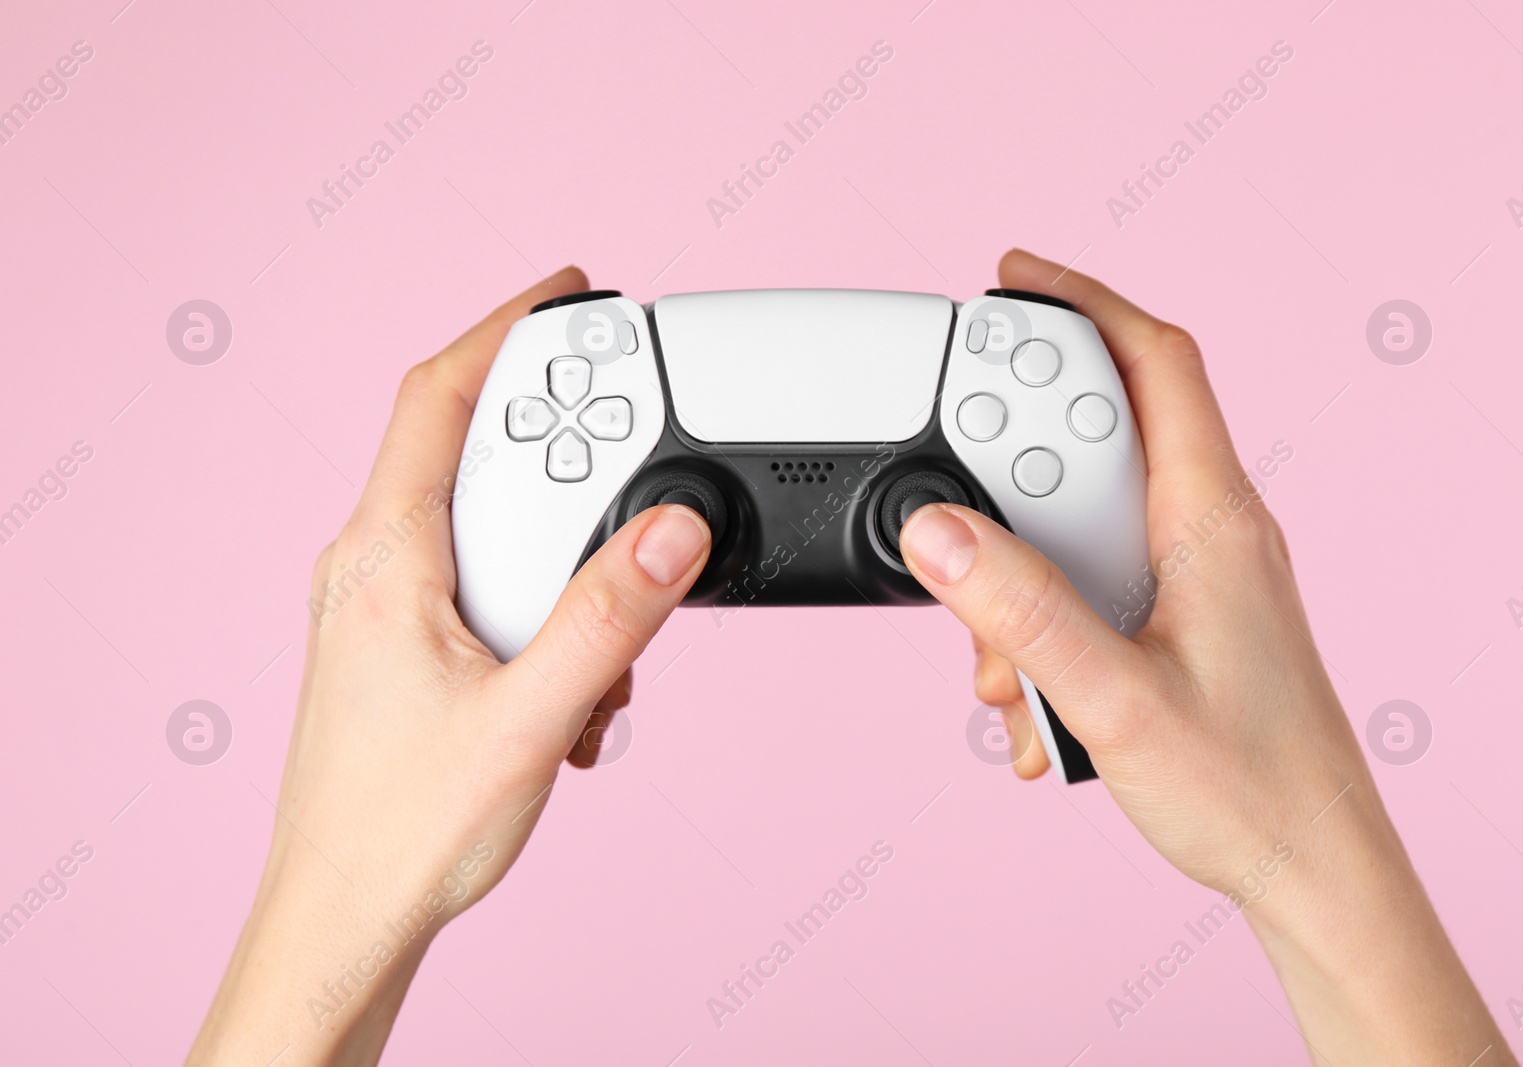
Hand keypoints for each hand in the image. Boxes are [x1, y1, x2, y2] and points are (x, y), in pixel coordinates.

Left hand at [187, 268, 712, 1065]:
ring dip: (569, 562)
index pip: (438, 397)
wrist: (345, 917)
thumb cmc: (402, 829)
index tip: (572, 294)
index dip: (506, 327)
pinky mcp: (405, 645)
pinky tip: (583, 686)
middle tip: (635, 474)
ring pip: (493, 528)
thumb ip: (606, 619)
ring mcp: (385, 606)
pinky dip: (551, 610)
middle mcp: (374, 565)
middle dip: (569, 462)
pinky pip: (488, 584)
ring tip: (611, 644)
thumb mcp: (530, 719)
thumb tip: (669, 533)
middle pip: (479, 453)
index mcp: (385, 555)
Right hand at [898, 248, 1513, 1065]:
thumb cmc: (1248, 788)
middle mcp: (1209, 530)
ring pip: (1080, 523)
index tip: (1010, 280)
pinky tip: (1034, 699)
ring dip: (1020, 579)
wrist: (1310, 869)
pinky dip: (1042, 624)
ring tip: (1004, 667)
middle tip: (959, 501)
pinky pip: (1090, 582)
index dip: (1084, 302)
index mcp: (1211, 518)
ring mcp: (1196, 576)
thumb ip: (1020, 610)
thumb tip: (937, 532)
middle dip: (1015, 472)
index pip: (1156, 363)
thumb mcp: (1113, 696)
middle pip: (1097, 439)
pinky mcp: (1179, 619)